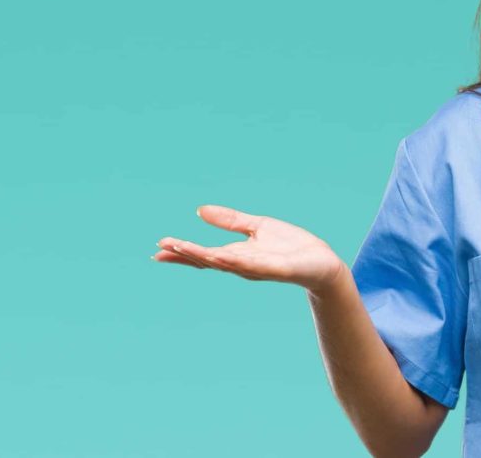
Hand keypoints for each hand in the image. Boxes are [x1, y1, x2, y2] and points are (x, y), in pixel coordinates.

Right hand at [153, 204, 346, 293]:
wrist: (322, 263)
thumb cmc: (291, 247)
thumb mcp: (257, 227)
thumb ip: (231, 220)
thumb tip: (200, 210)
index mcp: (237, 254)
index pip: (204, 253)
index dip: (182, 251)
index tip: (159, 247)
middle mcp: (243, 264)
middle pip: (208, 260)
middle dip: (185, 254)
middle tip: (160, 250)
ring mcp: (258, 268)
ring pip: (226, 263)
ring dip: (204, 256)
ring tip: (182, 248)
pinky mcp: (277, 269)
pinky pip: (254, 265)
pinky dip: (237, 261)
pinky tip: (221, 257)